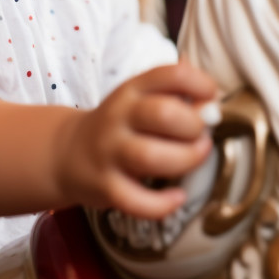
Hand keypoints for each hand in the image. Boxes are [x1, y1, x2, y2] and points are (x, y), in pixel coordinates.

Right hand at [58, 62, 217, 219]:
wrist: (66, 154)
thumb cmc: (120, 126)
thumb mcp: (140, 99)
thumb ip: (176, 95)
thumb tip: (211, 101)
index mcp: (132, 90)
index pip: (171, 74)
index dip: (201, 85)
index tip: (211, 98)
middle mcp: (118, 116)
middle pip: (164, 114)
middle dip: (194, 126)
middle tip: (201, 136)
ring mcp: (109, 152)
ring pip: (151, 156)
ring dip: (186, 159)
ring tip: (195, 158)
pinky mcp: (105, 187)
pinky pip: (136, 201)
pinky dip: (163, 204)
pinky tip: (177, 197)